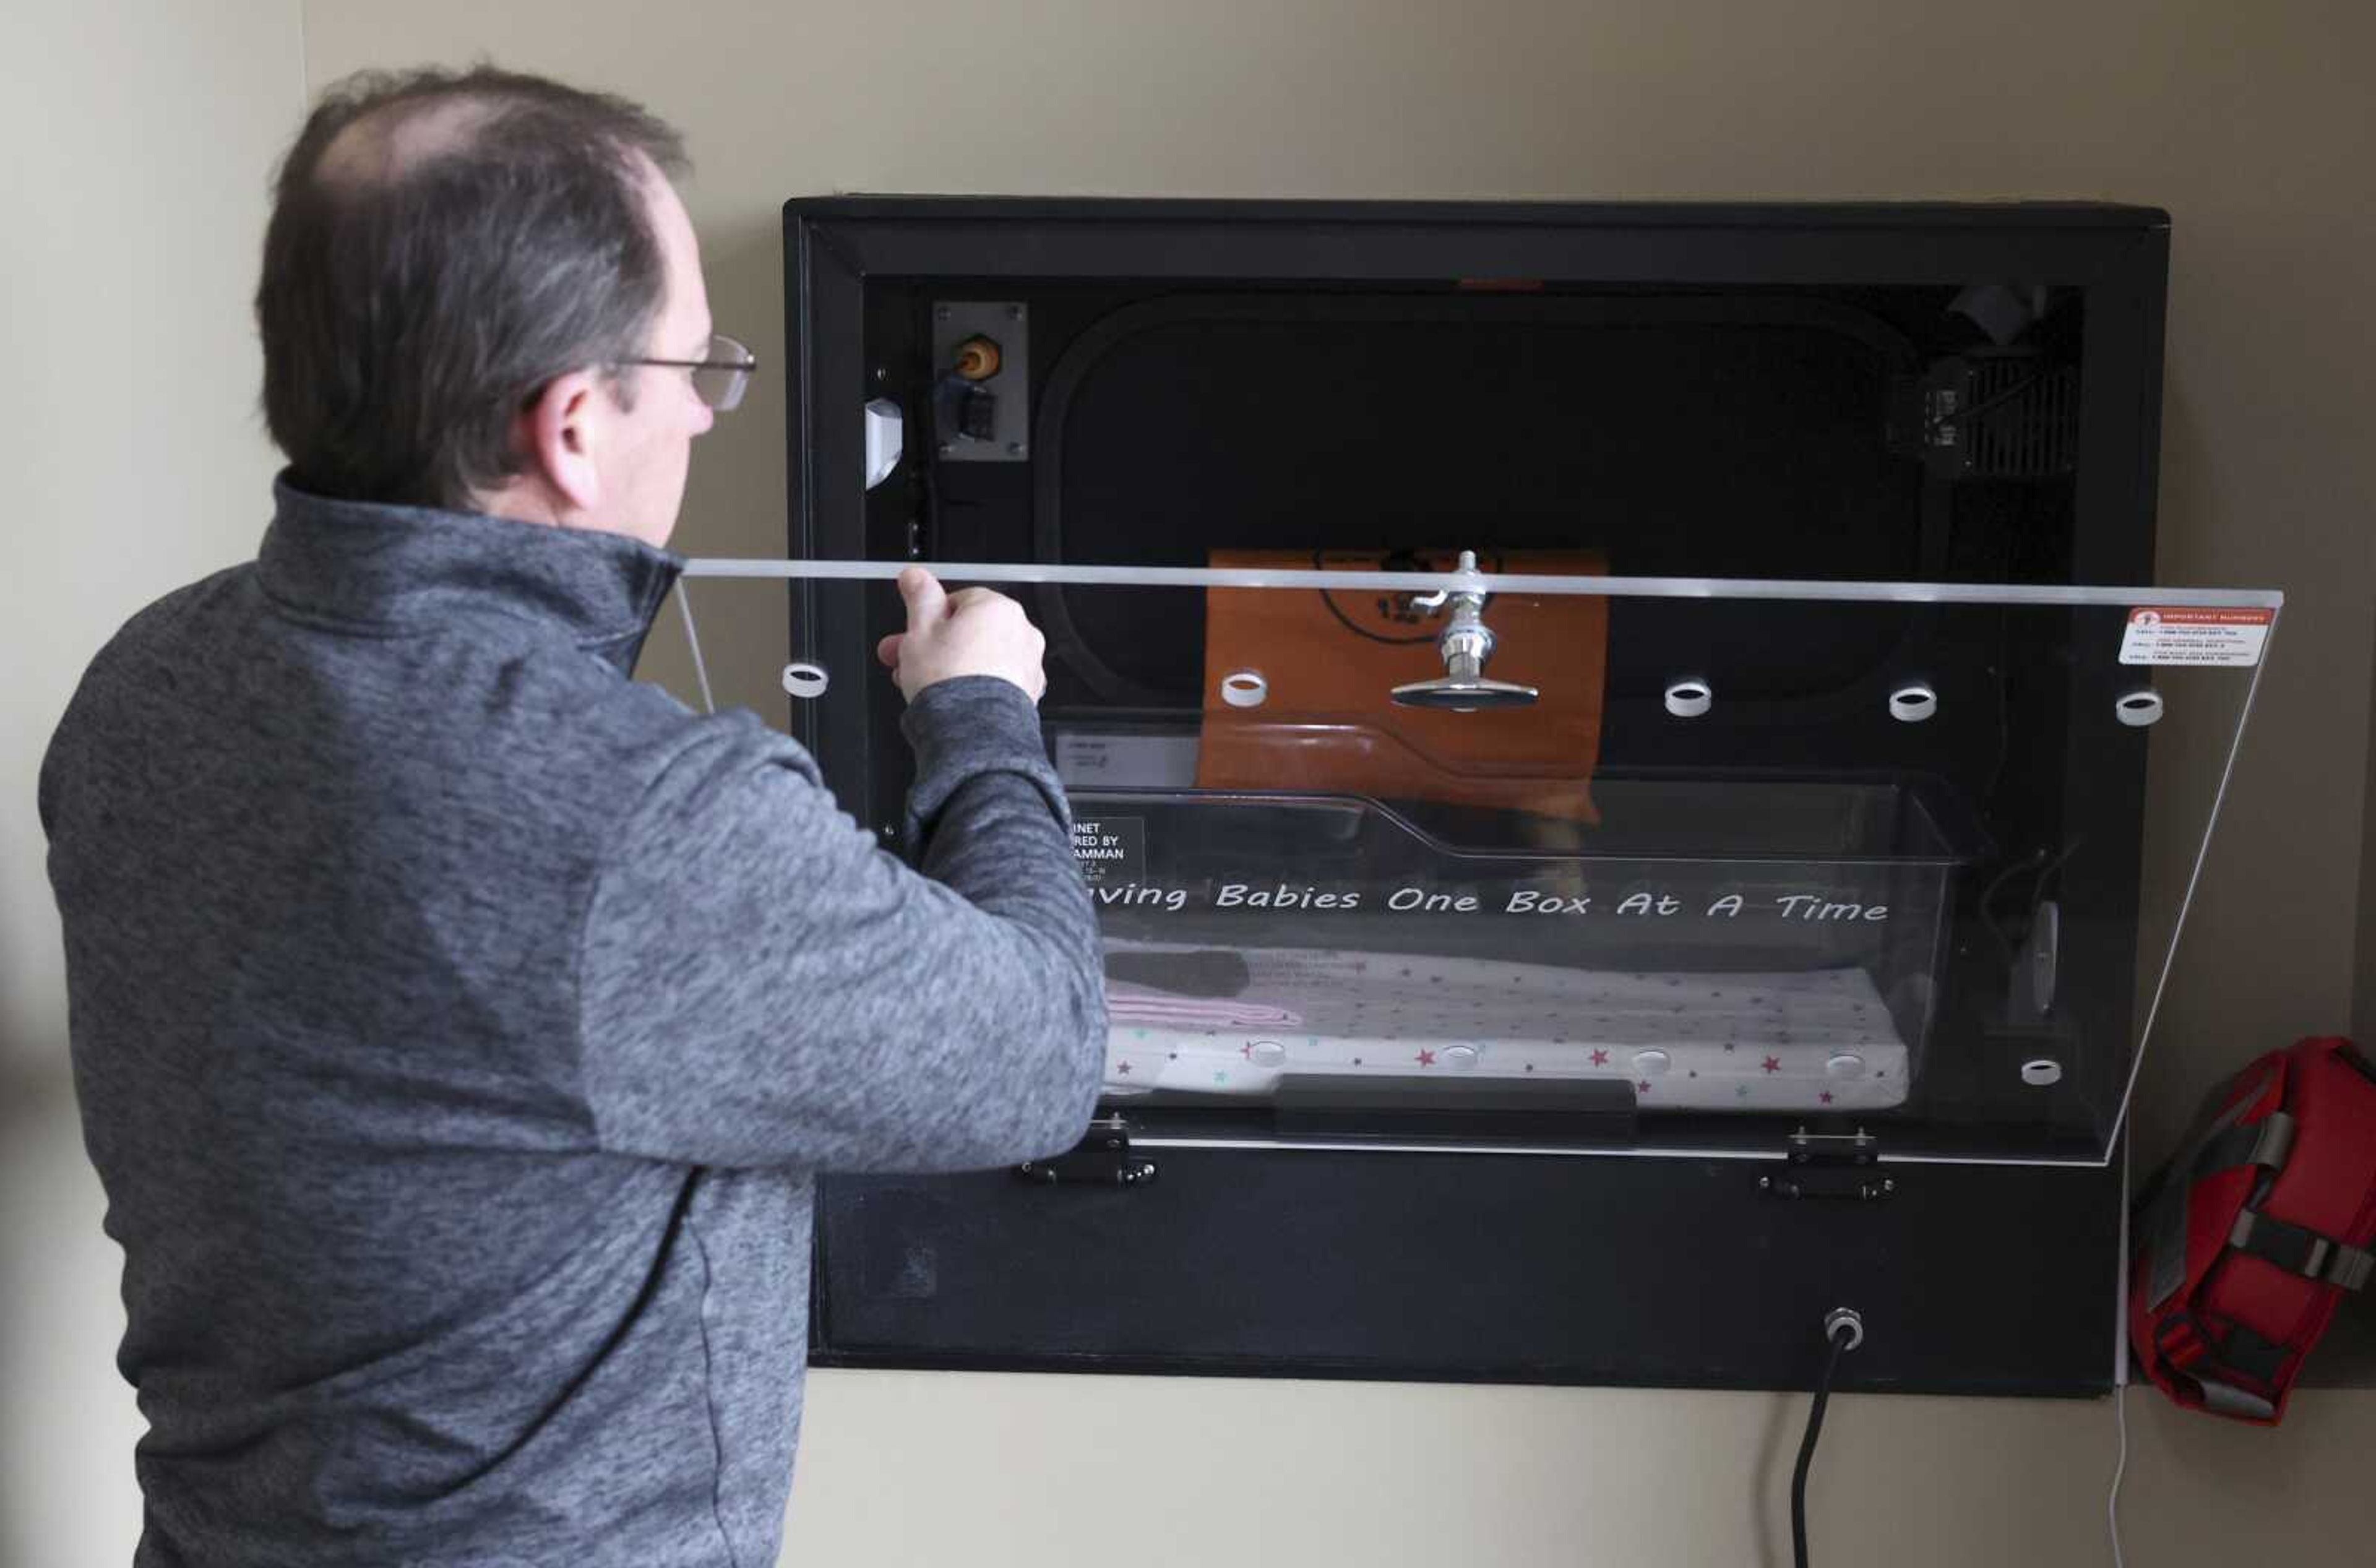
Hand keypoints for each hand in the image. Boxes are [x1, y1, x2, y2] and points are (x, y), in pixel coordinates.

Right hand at [874, 567, 1046, 703]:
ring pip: (981, 656)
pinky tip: (951, 697)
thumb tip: (915, 576)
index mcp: (997, 608)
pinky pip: (995, 679)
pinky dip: (974, 684)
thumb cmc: (949, 683)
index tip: (911, 633)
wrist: (971, 731)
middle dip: (934, 644)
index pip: (958, 600)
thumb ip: (919, 596)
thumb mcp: (919, 630)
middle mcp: (1020, 631)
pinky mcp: (1027, 691)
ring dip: (951, 665)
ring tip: (921, 683)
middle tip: (906, 658)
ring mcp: (1028, 662)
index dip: (928, 619)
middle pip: (969, 630)